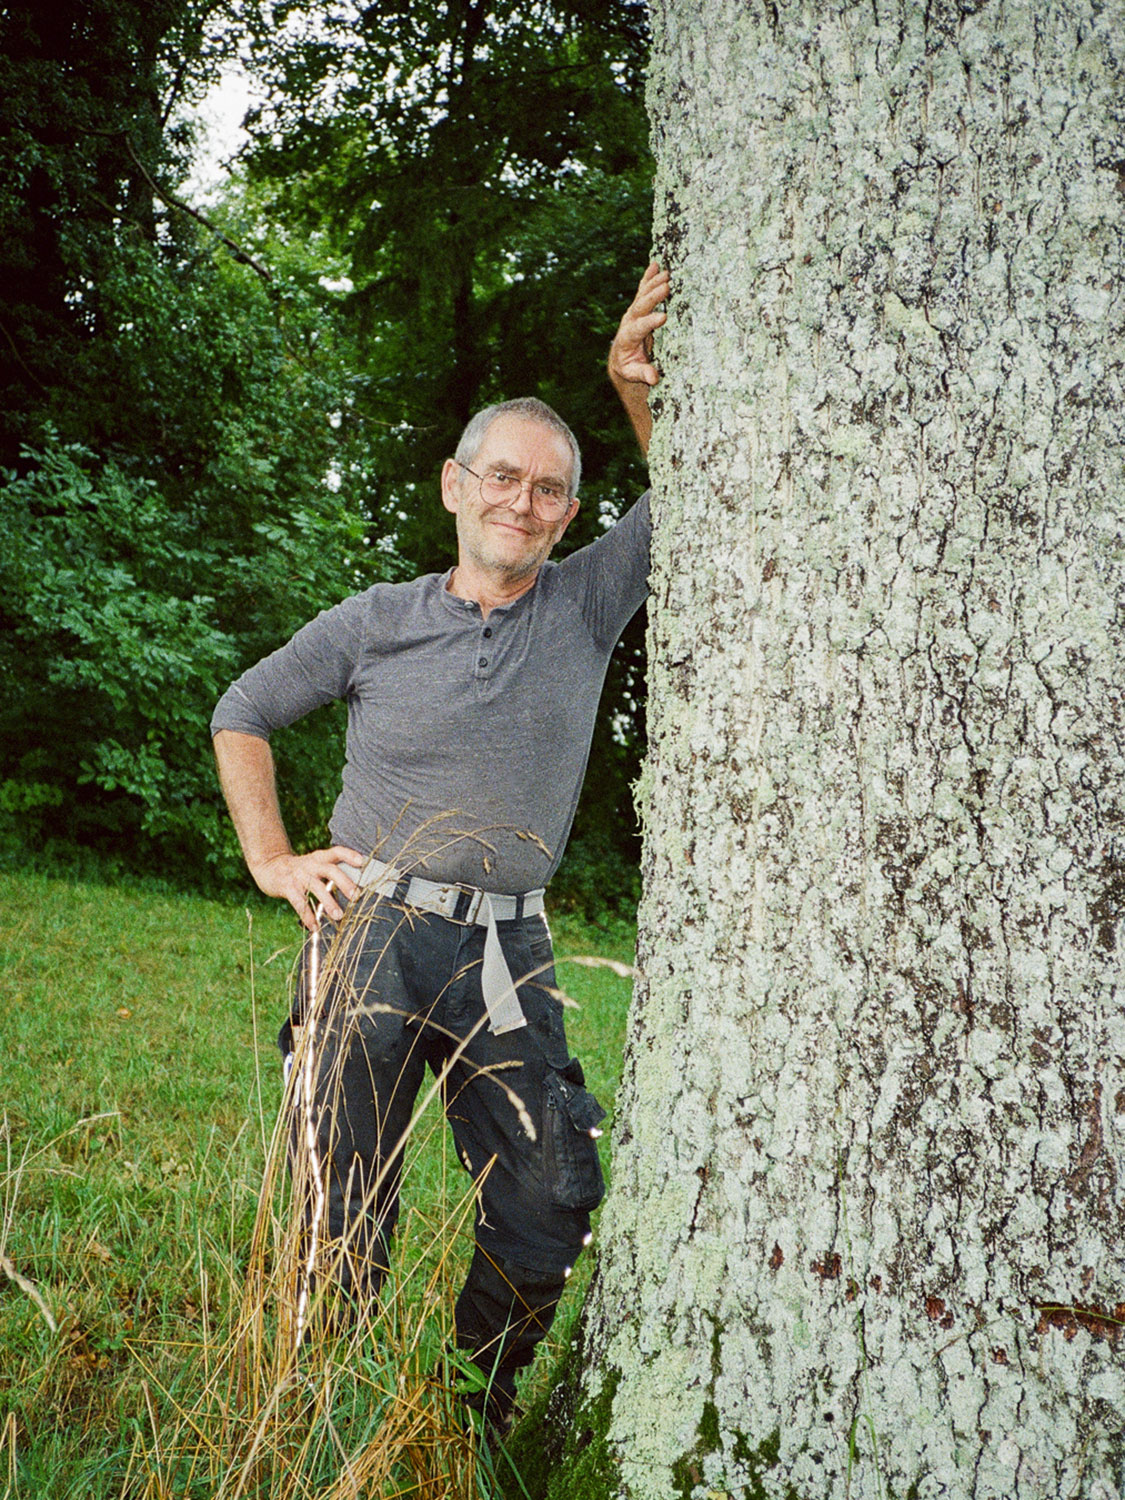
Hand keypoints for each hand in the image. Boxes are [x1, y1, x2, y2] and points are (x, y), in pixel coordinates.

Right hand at [250, 846, 364, 929]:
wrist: (269, 866)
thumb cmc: (300, 869)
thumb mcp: (315, 865)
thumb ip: (332, 873)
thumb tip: (355, 888)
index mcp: (320, 858)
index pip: (336, 852)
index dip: (349, 855)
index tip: (362, 861)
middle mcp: (311, 865)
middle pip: (330, 870)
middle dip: (344, 882)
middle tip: (356, 896)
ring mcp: (299, 876)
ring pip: (316, 888)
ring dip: (329, 902)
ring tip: (339, 915)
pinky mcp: (287, 887)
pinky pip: (300, 903)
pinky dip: (308, 916)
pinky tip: (315, 926)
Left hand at [608, 261, 669, 390]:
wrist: (621, 357)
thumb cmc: (629, 367)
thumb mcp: (632, 373)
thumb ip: (641, 373)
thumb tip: (653, 377)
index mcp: (627, 338)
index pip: (638, 328)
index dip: (649, 323)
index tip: (663, 317)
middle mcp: (629, 322)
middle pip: (640, 307)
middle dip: (653, 297)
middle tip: (666, 286)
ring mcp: (633, 312)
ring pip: (642, 295)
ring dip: (653, 283)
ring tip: (666, 273)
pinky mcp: (638, 307)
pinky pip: (643, 290)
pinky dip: (648, 277)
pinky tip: (655, 264)